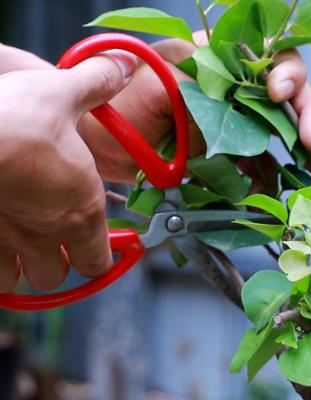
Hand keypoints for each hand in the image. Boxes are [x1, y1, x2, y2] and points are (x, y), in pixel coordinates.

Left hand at [0, 32, 310, 181]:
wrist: (100, 147)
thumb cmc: (120, 105)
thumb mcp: (156, 81)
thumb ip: (197, 78)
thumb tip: (240, 91)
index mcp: (221, 57)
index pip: (271, 56)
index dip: (286, 72)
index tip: (278, 94)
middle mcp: (237, 88)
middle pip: (290, 94)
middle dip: (310, 115)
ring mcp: (238, 122)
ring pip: (283, 130)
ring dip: (305, 149)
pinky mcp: (233, 154)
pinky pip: (263, 163)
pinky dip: (273, 177)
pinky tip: (276, 190)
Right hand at [0, 51, 136, 290]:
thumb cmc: (15, 118)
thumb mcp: (62, 92)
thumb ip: (97, 84)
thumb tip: (124, 66)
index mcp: (81, 208)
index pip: (99, 259)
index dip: (99, 255)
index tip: (96, 246)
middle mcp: (48, 234)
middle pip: (58, 275)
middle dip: (58, 261)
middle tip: (53, 240)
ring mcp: (7, 244)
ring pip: (22, 280)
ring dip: (22, 265)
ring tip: (19, 240)